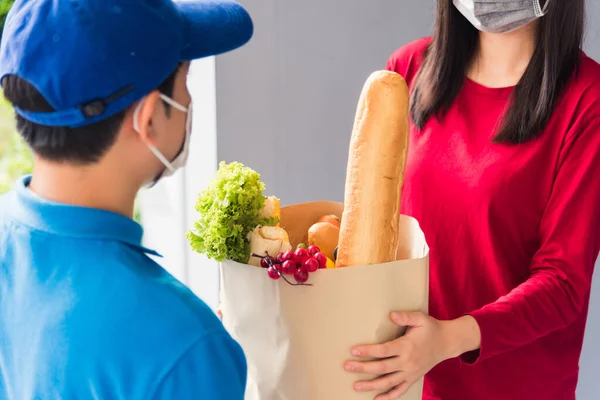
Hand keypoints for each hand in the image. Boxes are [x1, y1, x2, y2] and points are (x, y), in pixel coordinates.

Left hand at [344, 312, 479, 399]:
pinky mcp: (413, 378)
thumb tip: (391, 315)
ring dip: (371, 386)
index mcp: (406, 346)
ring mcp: (410, 372)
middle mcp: (407, 362)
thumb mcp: (420, 318)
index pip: (383, 351)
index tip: (353, 351)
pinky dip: (389, 396)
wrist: (447, 342)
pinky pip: (400, 390)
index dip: (368, 351)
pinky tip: (376, 399)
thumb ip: (405, 316)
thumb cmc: (431, 328)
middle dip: (363, 368)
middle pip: (382, 368)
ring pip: (388, 382)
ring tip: (356, 387)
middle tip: (347, 367)